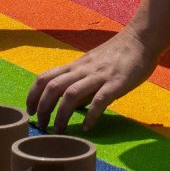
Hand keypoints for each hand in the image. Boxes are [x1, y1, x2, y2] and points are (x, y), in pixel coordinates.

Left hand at [26, 28, 158, 133]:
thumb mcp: (90, 66)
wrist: (140, 40)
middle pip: (53, 87)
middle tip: (41, 125)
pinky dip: (90, 115)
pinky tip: (87, 128)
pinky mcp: (116, 83)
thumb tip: (70, 106)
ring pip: (71, 94)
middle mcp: (82, 70)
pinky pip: (99, 100)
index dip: (32, 95)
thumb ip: (79, 83)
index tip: (29, 111)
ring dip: (61, 114)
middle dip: (43, 107)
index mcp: (74, 66)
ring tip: (59, 131)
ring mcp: (98, 76)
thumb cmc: (115, 55)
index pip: (44, 78)